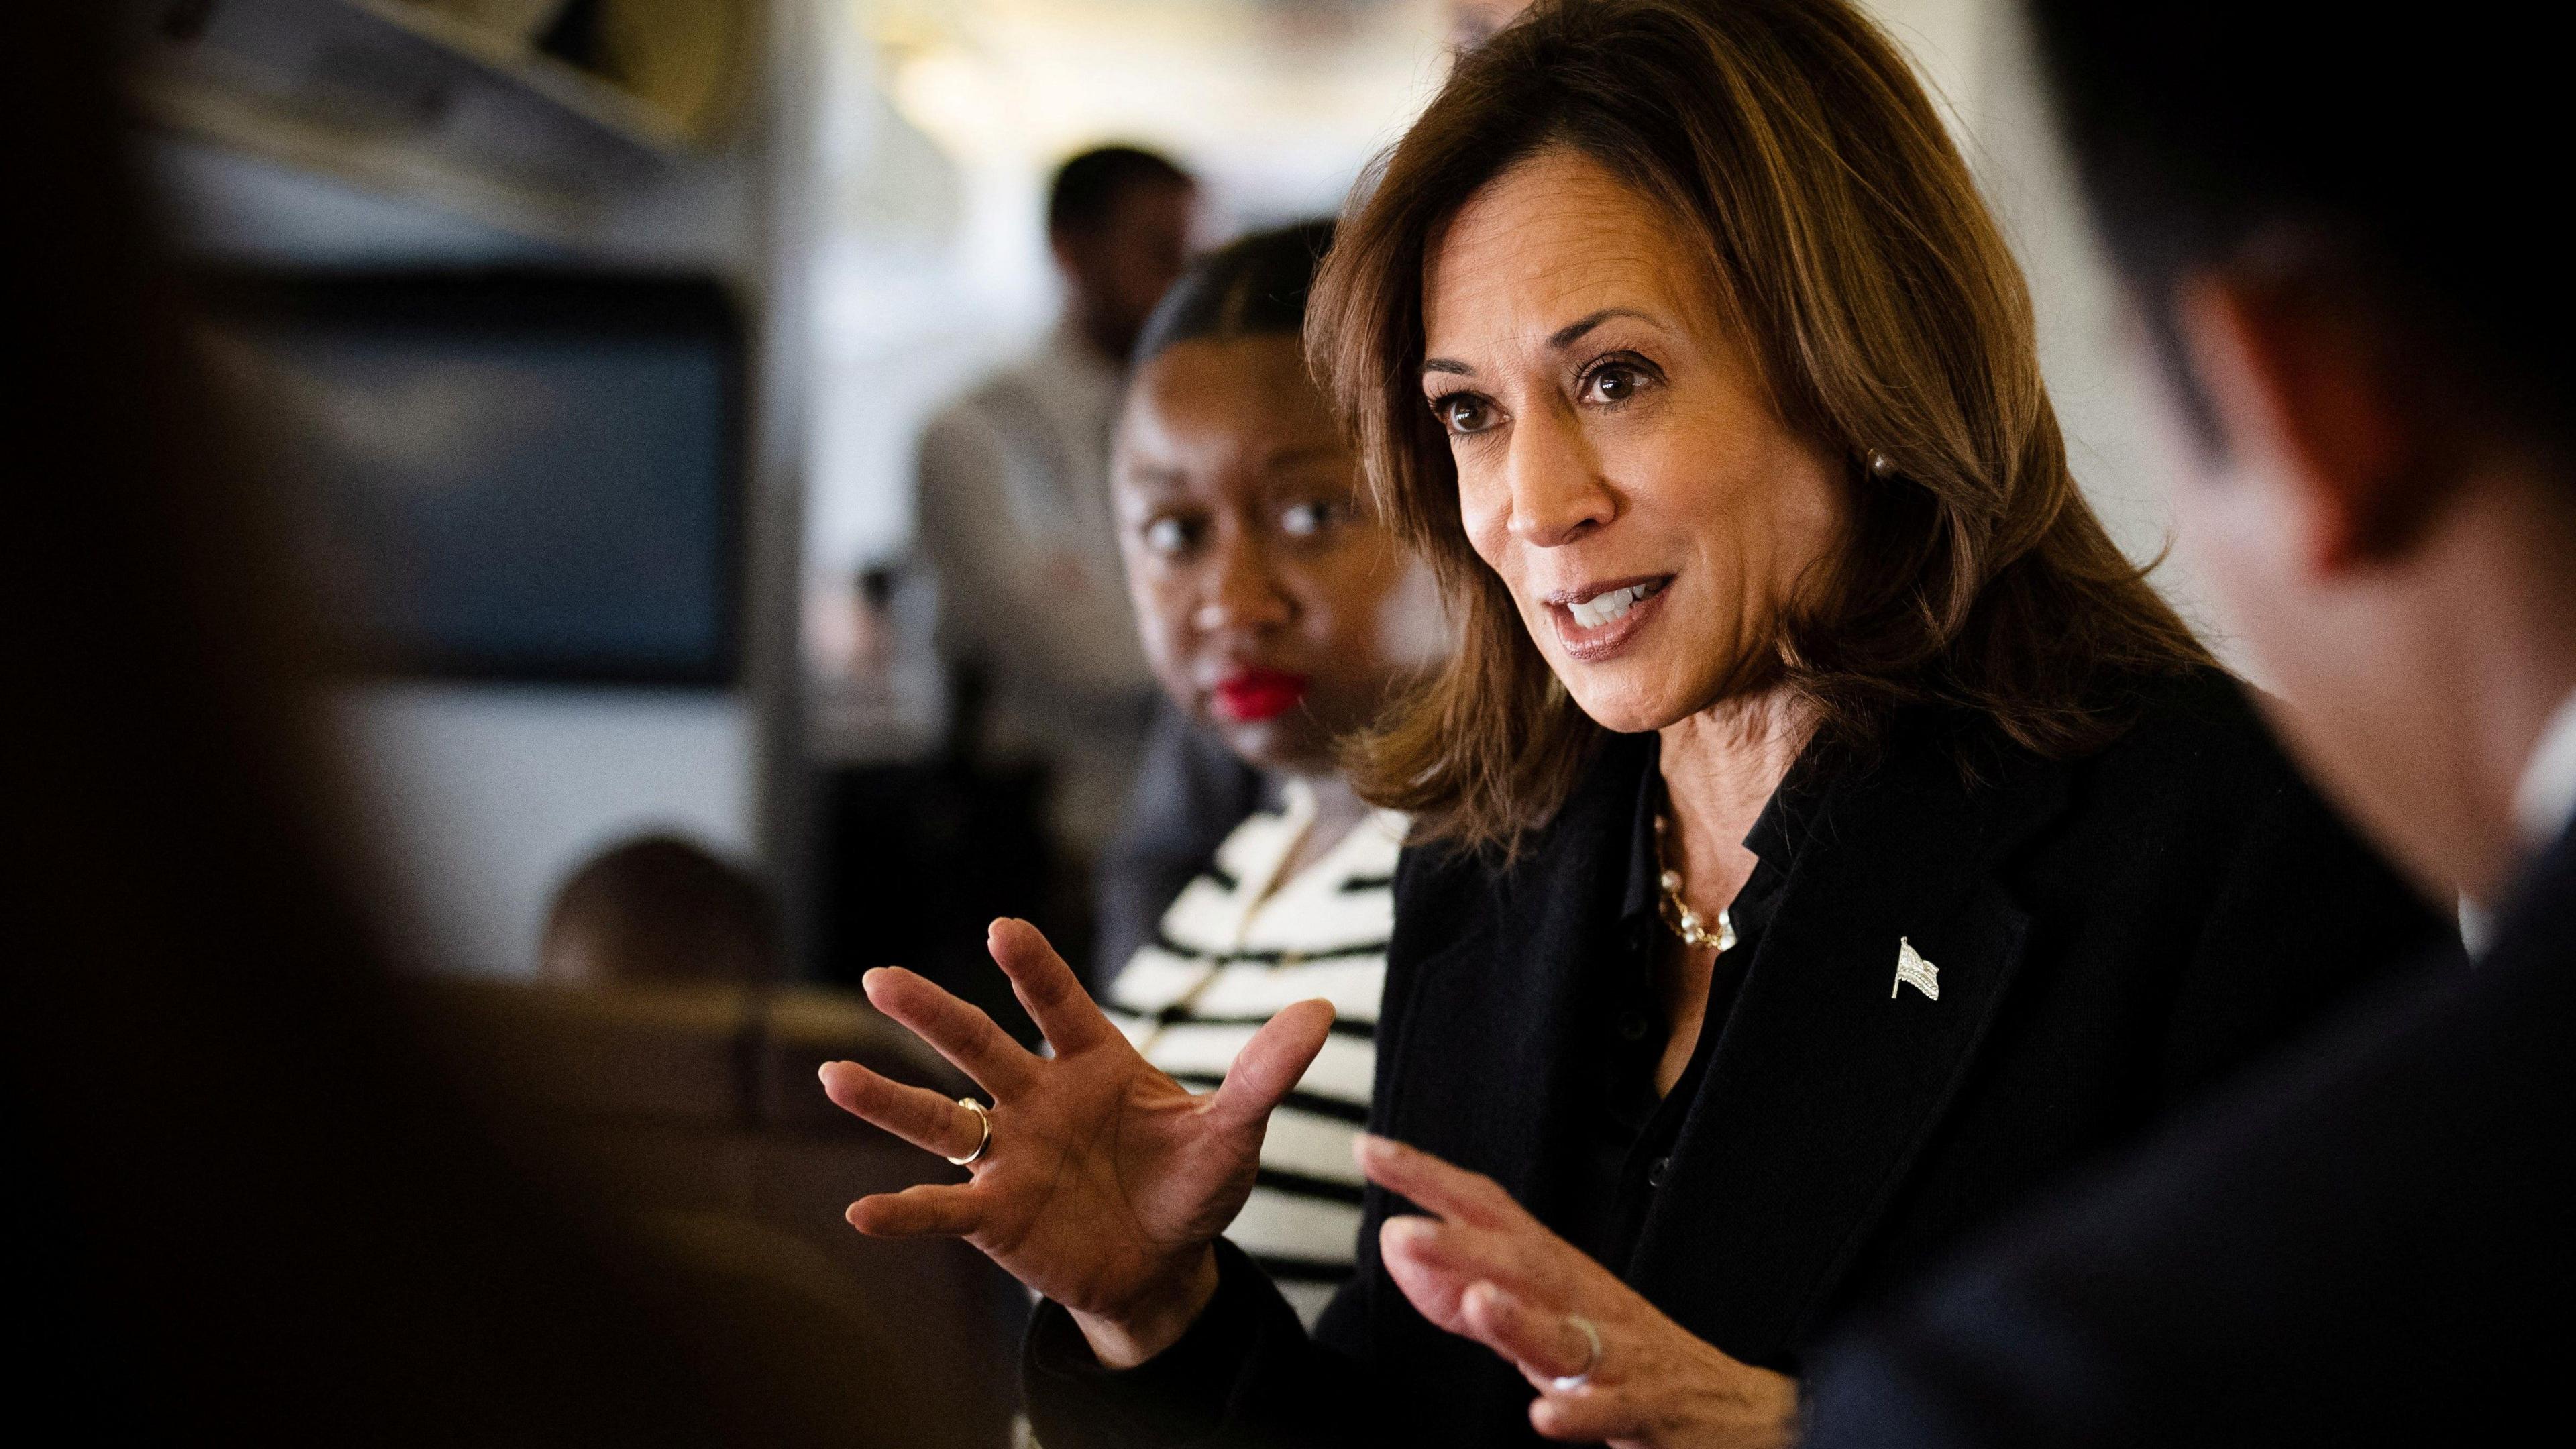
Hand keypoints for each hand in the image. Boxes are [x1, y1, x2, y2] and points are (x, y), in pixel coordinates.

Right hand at [820, 918, 1334, 1366]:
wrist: (1165, 1263)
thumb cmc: (1191, 1183)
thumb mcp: (1235, 1130)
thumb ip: (1263, 1073)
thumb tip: (1321, 1011)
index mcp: (1093, 1061)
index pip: (1059, 1003)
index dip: (1034, 968)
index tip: (1002, 928)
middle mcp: (1036, 1097)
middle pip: (978, 1047)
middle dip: (932, 1013)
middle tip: (880, 977)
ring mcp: (1007, 1155)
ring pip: (940, 1121)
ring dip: (887, 1100)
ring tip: (832, 1075)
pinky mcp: (994, 1215)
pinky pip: (942, 1209)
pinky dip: (904, 1212)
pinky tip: (858, 1213)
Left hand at [1357, 1135, 1798, 1447]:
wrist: (1733, 1407)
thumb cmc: (1622, 1353)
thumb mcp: (1535, 1318)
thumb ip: (1461, 1292)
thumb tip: (1394, 1246)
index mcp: (1556, 1272)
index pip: (1488, 1211)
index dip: (1430, 1179)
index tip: (1372, 1150)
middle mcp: (1584, 1301)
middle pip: (1522, 1262)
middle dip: (1461, 1245)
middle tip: (1400, 1230)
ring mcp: (1618, 1353)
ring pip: (1565, 1333)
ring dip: (1518, 1319)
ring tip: (1476, 1303)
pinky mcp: (1647, 1406)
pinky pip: (1610, 1408)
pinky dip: (1579, 1410)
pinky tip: (1544, 1413)